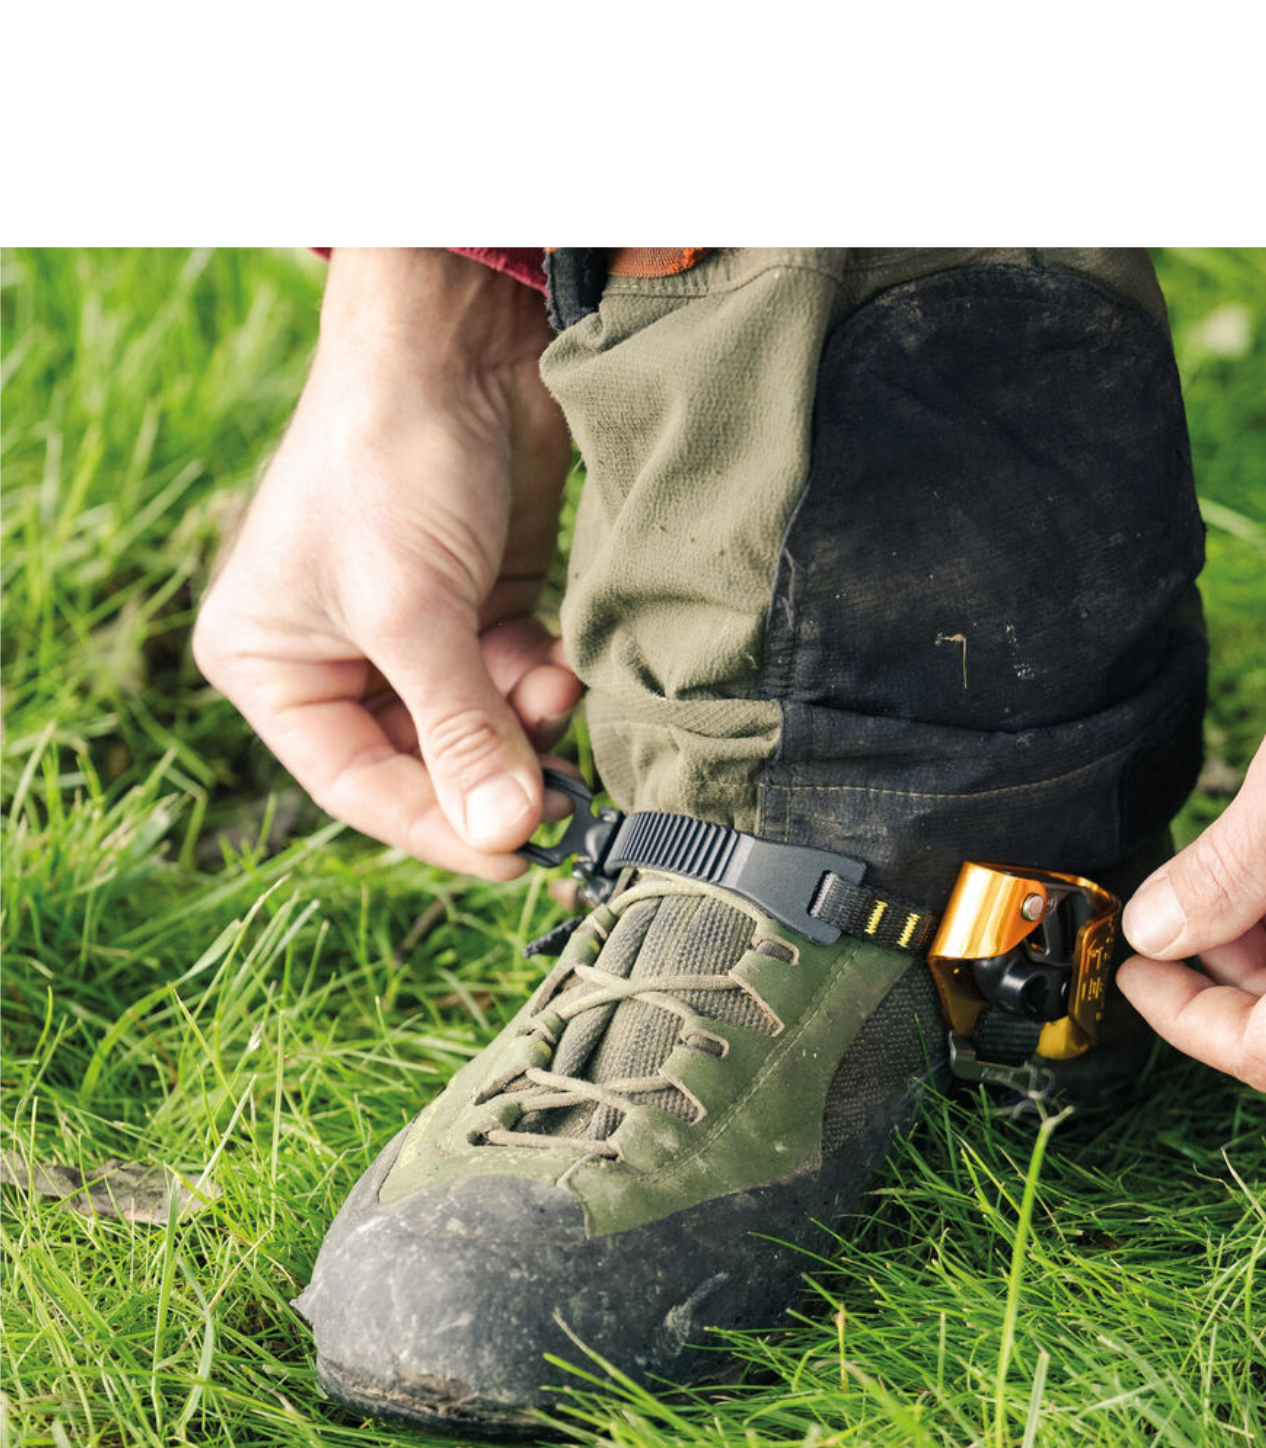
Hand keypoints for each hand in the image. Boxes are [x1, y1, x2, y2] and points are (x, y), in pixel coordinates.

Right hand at [193, 248, 579, 877]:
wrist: (459, 340)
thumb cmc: (392, 460)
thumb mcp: (413, 612)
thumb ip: (459, 728)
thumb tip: (505, 835)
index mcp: (273, 664)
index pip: (359, 785)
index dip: (438, 829)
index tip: (514, 858)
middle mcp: (337, 658)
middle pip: (427, 763)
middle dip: (494, 770)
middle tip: (559, 795)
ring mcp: (415, 632)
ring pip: (482, 727)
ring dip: (527, 724)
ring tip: (552, 688)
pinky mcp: (480, 603)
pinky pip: (516, 682)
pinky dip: (544, 682)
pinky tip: (561, 660)